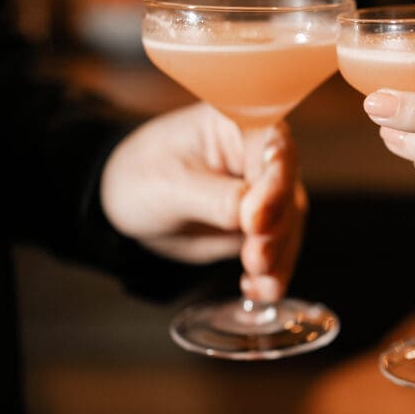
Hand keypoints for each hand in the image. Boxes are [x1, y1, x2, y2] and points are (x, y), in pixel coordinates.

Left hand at [100, 102, 306, 300]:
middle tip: (255, 259)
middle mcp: (261, 154)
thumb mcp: (169, 185)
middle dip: (276, 230)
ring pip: (290, 225)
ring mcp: (266, 192)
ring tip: (257, 282)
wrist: (124, 204)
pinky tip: (255, 290)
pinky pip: (279, 250)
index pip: (273, 149)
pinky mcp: (264, 226)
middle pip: (288, 190)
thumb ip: (215, 198)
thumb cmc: (141, 175)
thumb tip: (255, 217)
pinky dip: (272, 274)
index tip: (252, 220)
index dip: (271, 185)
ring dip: (278, 258)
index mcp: (239, 123)